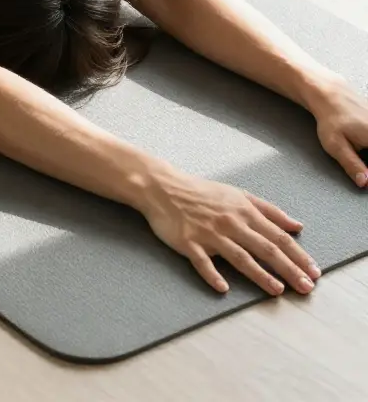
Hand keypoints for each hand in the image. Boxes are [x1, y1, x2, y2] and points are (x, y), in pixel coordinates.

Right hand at [140, 169, 319, 294]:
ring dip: (260, 275)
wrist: (163, 187)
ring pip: (239, 257)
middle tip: (306, 288)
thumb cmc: (202, 192)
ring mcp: (209, 233)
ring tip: (277, 290)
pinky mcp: (188, 242)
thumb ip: (269, 210)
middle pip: (265, 249)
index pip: (278, 236)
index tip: (314, 272)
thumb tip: (297, 226)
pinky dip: (212, 275)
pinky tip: (223, 288)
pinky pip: (202, 262)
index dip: (298, 255)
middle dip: (288, 269)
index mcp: (244, 211)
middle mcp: (230, 223)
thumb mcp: (238, 194)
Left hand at [310, 79, 367, 187]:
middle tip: (357, 153)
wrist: (331, 95)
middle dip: (366, 160)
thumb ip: (352, 165)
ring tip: (358, 146)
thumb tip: (364, 183)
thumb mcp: (336, 145)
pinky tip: (362, 143)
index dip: (367, 171)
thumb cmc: (331, 119)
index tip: (363, 172)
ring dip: (366, 153)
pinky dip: (367, 145)